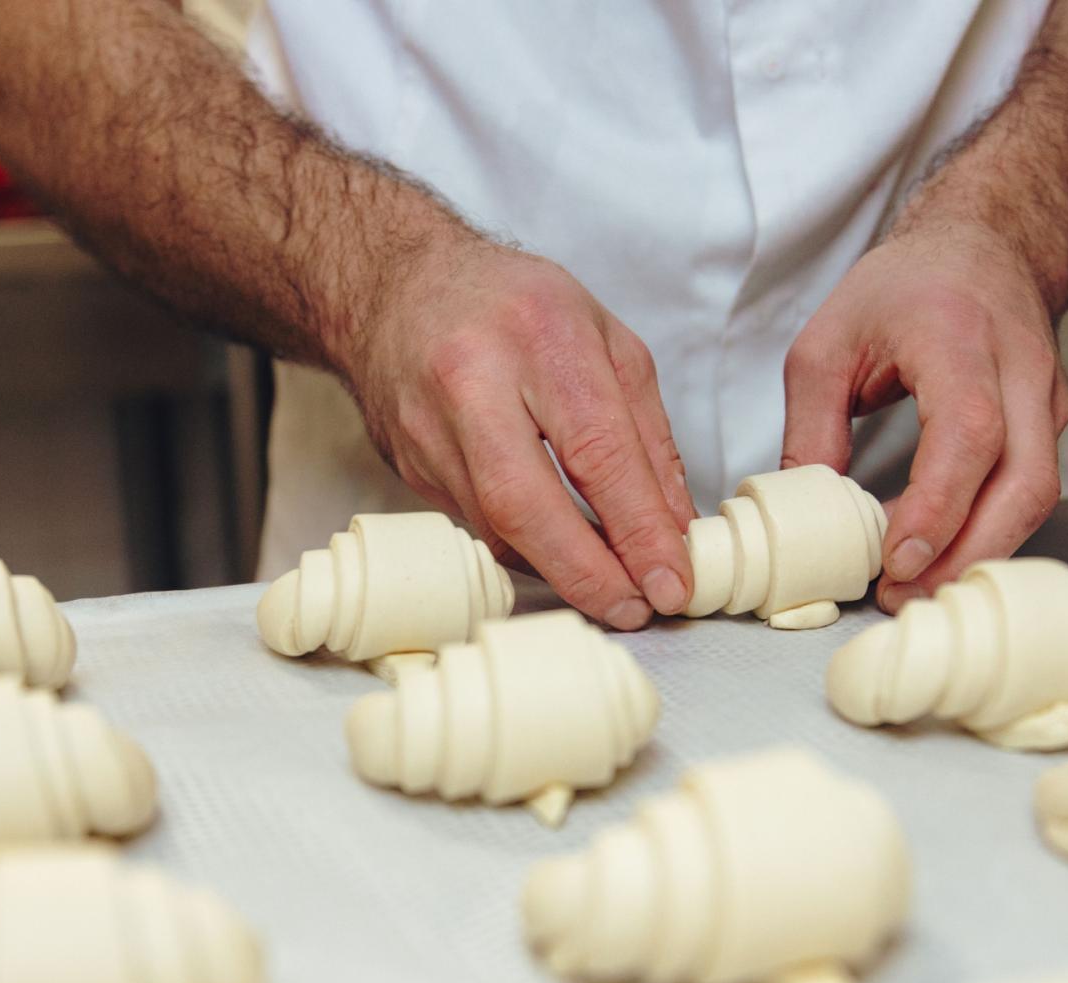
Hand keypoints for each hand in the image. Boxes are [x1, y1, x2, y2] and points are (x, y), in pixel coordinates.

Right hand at [349, 232, 695, 629]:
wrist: (394, 287)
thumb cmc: (512, 306)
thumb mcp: (604, 339)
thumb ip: (647, 434)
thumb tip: (672, 528)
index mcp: (539, 335)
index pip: (598, 452)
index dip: (638, 530)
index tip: (670, 580)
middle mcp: (473, 381)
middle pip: (527, 504)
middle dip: (587, 573)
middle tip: (634, 608)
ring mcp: (428, 429)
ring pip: (497, 528)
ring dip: (560, 569)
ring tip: (609, 586)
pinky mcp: (408, 466)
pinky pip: (476, 526)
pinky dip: (525, 548)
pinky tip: (557, 551)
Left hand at [781, 219, 1067, 612]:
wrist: (985, 245)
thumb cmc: (902, 289)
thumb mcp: (826, 344)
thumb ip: (811, 427)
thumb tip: (806, 510)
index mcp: (958, 337)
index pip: (968, 430)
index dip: (939, 503)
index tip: (897, 556)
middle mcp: (1019, 369)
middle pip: (1024, 480)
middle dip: (966, 551)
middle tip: (902, 595)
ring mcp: (1047, 399)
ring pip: (1037, 495)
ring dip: (979, 552)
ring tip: (914, 589)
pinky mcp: (1052, 425)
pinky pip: (1029, 491)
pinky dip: (989, 531)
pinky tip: (940, 557)